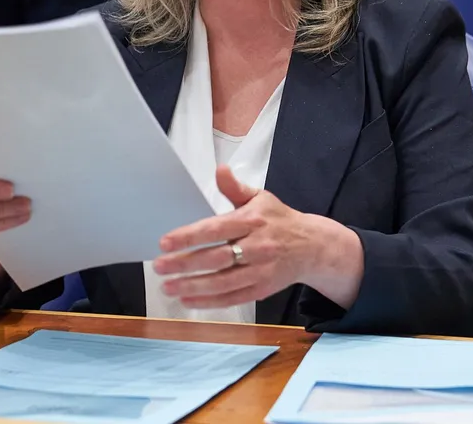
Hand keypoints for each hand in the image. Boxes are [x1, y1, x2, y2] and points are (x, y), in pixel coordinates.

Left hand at [152, 167, 363, 309]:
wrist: (312, 246)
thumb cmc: (278, 220)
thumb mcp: (260, 198)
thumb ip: (235, 188)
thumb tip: (220, 170)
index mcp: (252, 221)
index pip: (216, 229)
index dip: (189, 236)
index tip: (165, 242)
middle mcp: (257, 247)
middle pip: (216, 258)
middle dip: (185, 264)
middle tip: (159, 267)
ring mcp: (260, 270)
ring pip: (223, 282)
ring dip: (193, 286)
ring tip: (168, 287)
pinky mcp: (262, 289)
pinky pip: (232, 298)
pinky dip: (209, 302)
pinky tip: (188, 300)